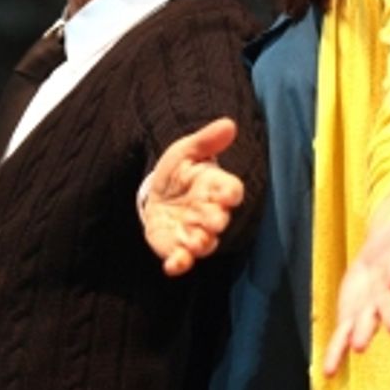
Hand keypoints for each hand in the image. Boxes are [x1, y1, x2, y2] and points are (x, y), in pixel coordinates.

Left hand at [140, 117, 244, 276]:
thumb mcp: (186, 151)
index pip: (232, 191)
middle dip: (215, 220)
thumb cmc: (178, 172)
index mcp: (216, 188)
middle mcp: (209, 213)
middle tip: (212, 220)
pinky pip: (182, 260)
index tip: (229, 194)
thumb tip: (228, 124)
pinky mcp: (175, 248)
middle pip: (219, 219)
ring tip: (193, 242)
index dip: (231, 193)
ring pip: (204, 243)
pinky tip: (172, 266)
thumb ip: (206, 141)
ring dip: (200, 243)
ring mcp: (193, 233)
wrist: (157, 193)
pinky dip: (179, 264)